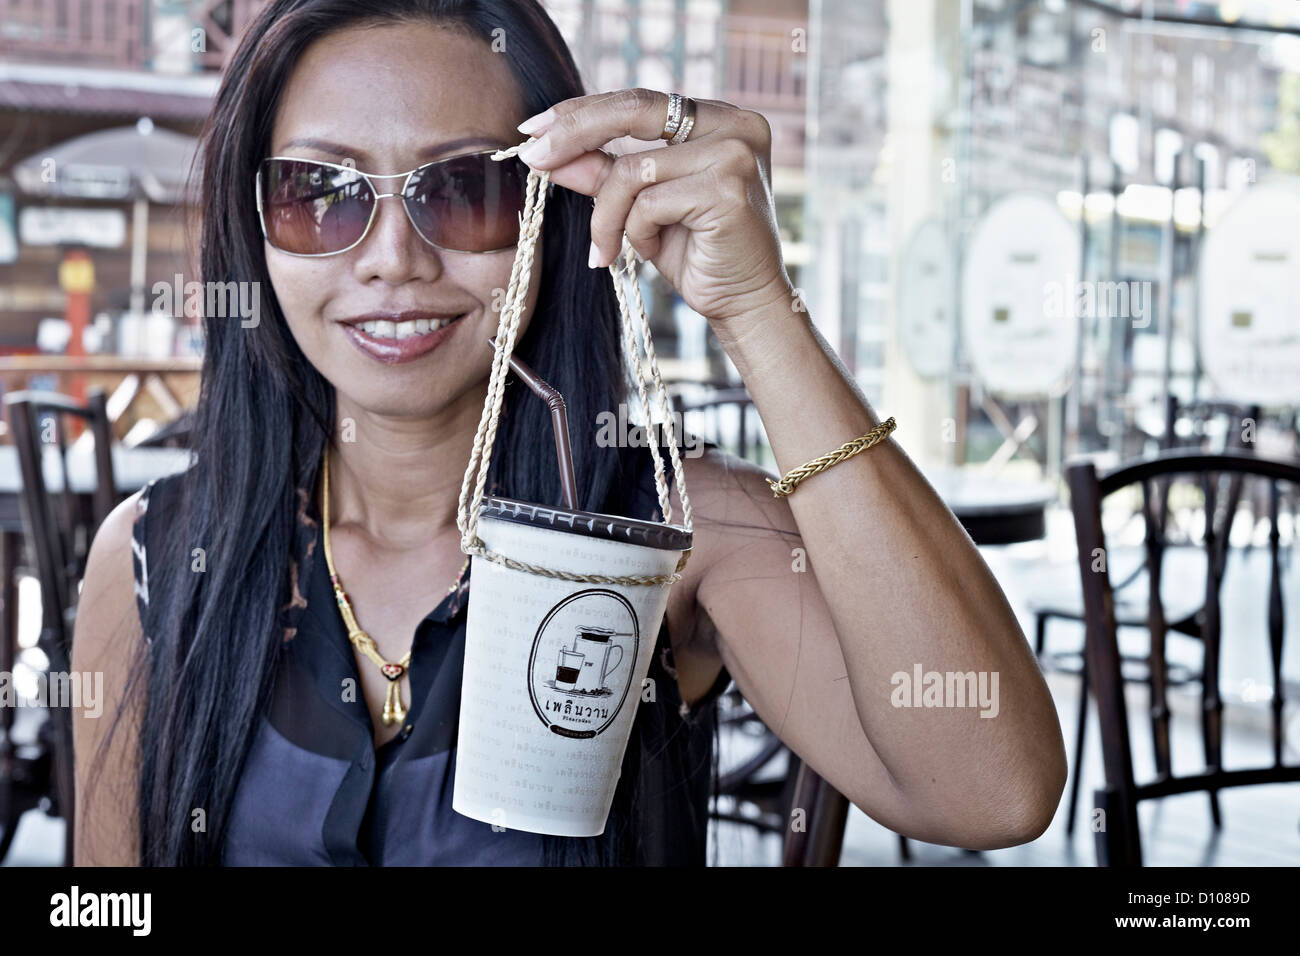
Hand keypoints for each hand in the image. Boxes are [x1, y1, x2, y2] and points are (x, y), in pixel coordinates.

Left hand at [514, 88, 795, 334]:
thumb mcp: (641, 208)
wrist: (744, 304)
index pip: (637, 102)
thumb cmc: (698, 255)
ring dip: (607, 216)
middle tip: (533, 158)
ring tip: (610, 249)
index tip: (534, 130)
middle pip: (633, 112)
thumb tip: (549, 154)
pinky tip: (648, 252)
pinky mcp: (727, 188)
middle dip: (574, 135)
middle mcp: (734, 126)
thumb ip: (603, 174)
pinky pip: (649, 203)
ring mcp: (734, 154)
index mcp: (719, 118)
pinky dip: (635, 233)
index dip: (581, 112)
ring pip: (633, 171)